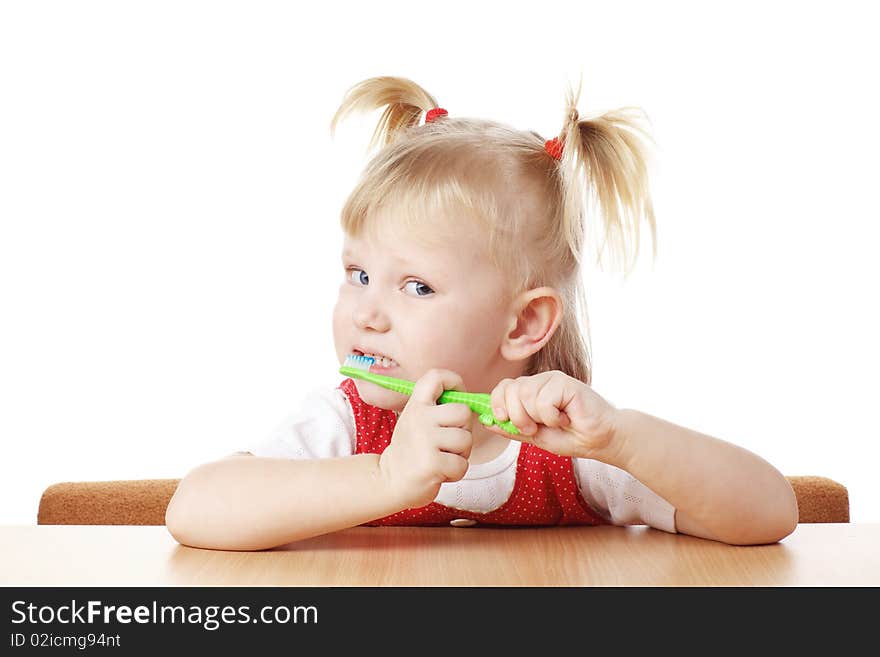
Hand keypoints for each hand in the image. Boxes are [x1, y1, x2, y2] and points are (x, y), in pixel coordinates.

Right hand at [378, 369, 473, 508]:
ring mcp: (425, 440)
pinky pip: (462, 464)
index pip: (436, 377)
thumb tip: (470, 400)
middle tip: (447, 443)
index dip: (454, 382)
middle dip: (463, 430)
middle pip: (464, 412)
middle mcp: (419, 417)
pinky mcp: (432, 464)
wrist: (389, 481)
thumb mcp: (416, 420)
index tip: (456, 398)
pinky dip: (455, 472)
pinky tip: (440, 472)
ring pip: (466, 440)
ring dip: (460, 454)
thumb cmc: (411, 450)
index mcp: (416, 404)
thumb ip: (437, 408)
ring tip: (442, 458)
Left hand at [486, 370, 618, 458]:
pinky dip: (552, 416)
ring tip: (556, 422)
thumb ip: (511, 428)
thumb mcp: (534, 437)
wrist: (601, 440)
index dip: (497, 403)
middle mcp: (539, 382)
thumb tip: (485, 421)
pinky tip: (567, 417)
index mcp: (529, 392)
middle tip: (536, 427)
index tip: (504, 419)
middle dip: (518, 417)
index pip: (502, 387)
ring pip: (525, 395)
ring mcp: (552, 380)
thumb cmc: (571, 437)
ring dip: (538, 418)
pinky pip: (543, 400)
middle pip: (510, 390)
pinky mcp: (565, 382)